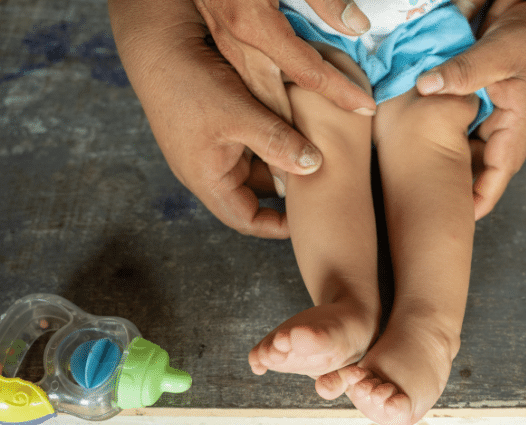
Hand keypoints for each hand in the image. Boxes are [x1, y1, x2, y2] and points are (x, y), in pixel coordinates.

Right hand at [109, 0, 339, 237]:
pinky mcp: (216, 130)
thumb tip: (314, 166)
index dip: (277, 226)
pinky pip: (249, 144)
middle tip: (317, 178)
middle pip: (256, 193)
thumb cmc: (190, 84)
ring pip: (256, 166)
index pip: (246, 220)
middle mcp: (209, 171)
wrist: (158, 47)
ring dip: (280, 159)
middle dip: (286, 188)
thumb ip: (278, 142)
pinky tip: (290, 127)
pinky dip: (270, 140)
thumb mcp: (240, 115)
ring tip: (309, 149)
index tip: (305, 220)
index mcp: (208, 180)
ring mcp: (211, 150)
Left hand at [416, 0, 525, 219]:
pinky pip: (473, 130)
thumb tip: (425, 85)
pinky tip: (431, 144)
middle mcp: (513, 129)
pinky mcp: (495, 107)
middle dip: (460, 186)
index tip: (461, 218)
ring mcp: (504, 119)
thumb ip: (464, 70)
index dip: (481, 198)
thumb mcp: (499, 51)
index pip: (499, 172)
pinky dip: (455, 137)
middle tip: (427, 203)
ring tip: (424, 182)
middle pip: (483, 167)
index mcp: (520, 125)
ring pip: (475, 149)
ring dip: (454, 162)